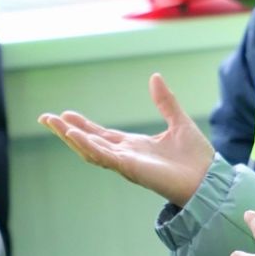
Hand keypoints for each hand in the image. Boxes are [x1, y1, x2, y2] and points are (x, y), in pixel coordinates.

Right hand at [38, 73, 214, 206]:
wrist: (209, 179)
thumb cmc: (196, 157)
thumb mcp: (178, 121)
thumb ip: (165, 101)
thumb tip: (155, 77)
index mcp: (134, 146)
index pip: (102, 135)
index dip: (83, 125)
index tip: (65, 114)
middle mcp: (126, 155)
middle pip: (89, 142)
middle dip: (67, 131)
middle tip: (45, 118)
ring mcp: (127, 163)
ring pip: (91, 150)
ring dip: (71, 137)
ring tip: (53, 123)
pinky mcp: (131, 169)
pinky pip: (104, 157)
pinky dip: (88, 146)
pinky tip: (74, 135)